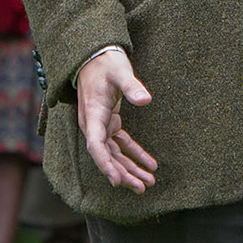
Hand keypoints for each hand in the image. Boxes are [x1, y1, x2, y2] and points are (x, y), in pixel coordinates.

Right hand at [75, 49, 157, 192]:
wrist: (95, 55)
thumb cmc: (107, 63)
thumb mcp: (120, 72)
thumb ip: (131, 86)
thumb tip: (145, 100)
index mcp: (92, 115)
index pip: (96, 145)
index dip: (105, 164)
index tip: (116, 181)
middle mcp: (93, 124)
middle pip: (107, 156)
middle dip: (123, 174)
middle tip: (142, 187)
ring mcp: (100, 125)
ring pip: (114, 154)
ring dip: (130, 169)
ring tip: (148, 182)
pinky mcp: (109, 122)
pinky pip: (121, 143)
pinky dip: (135, 154)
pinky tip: (150, 164)